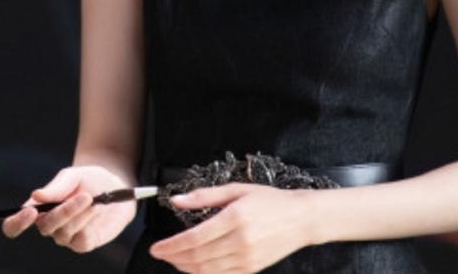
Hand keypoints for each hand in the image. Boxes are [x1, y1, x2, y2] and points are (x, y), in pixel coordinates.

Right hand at [1, 165, 134, 252]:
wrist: (115, 186)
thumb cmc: (88, 179)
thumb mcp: (72, 176)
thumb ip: (55, 188)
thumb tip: (35, 196)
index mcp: (37, 209)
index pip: (13, 224)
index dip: (16, 223)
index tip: (30, 212)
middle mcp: (48, 225)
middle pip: (45, 227)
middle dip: (64, 212)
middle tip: (85, 196)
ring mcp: (65, 236)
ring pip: (64, 233)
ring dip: (79, 214)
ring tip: (93, 199)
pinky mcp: (82, 244)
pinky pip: (80, 241)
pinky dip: (88, 223)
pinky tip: (97, 209)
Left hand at [148, 184, 315, 272]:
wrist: (301, 219)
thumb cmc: (269, 200)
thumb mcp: (237, 190)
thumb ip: (204, 196)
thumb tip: (176, 200)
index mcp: (234, 218)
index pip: (194, 238)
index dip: (171, 246)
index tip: (156, 247)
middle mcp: (239, 241)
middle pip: (197, 257)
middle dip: (174, 258)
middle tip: (160, 254)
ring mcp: (246, 258)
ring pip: (206, 270)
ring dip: (185, 267)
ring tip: (174, 260)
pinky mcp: (251, 269)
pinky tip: (194, 267)